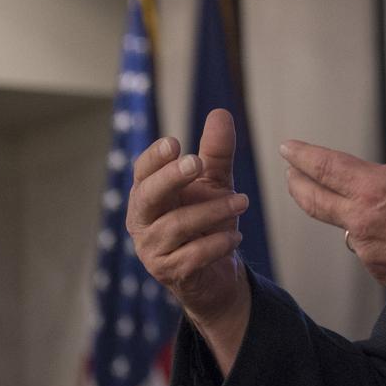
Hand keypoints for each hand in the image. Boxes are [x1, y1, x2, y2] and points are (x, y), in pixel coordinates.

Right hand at [127, 109, 250, 365]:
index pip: (142, 172)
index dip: (155, 158)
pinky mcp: (170, 273)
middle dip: (170, 178)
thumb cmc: (208, 222)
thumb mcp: (215, 184)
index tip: (174, 142)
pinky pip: (192, 256)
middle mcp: (143, 220)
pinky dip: (217, 243)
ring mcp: (153, 249)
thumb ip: (216, 153)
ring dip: (211, 211)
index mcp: (150, 194)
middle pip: (147, 196)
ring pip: (175, 225)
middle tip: (196, 162)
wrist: (216, 273)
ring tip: (243, 201)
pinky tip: (235, 236)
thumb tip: (220, 112)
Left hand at [280, 127, 385, 313]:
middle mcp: (363, 225)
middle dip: (297, 184)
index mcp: (373, 190)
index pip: (323, 167)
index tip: (288, 148)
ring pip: (348, 228)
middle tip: (292, 174)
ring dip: (349, 213)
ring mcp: (371, 253)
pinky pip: (370, 250)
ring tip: (371, 203)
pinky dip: (375, 236)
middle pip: (313, 203)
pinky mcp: (385, 274)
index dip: (301, 155)